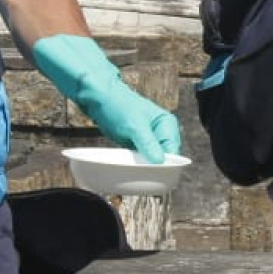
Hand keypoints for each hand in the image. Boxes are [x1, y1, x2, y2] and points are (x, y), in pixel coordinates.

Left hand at [33, 35, 182, 163]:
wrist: (99, 98)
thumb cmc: (118, 106)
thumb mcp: (135, 126)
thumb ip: (149, 143)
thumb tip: (160, 161)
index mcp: (167, 124)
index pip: (173, 151)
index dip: (165, 164)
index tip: (154, 175)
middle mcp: (161, 132)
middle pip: (164, 157)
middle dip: (155, 167)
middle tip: (143, 175)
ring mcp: (149, 138)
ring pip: (152, 160)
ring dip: (145, 166)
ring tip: (135, 171)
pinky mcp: (137, 143)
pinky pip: (141, 158)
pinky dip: (137, 164)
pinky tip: (130, 168)